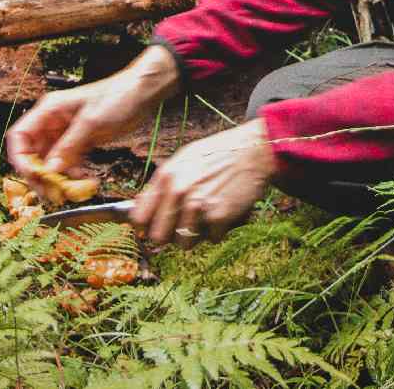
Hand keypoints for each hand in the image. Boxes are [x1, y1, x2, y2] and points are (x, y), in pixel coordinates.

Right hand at [6, 45, 180, 186]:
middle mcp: (53, 123)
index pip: (20, 137)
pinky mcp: (81, 142)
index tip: (34, 176)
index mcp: (49, 110)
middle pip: (33, 155)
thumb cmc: (118, 96)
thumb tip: (49, 171)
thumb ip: (69, 146)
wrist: (143, 92)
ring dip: (58, 179)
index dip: (21, 159)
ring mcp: (67, 134)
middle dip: (41, 176)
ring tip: (72, 192)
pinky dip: (73, 175)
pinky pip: (68, 164)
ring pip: (51, 163)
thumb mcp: (92, 121)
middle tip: (54, 193)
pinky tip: (85, 181)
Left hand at [131, 119, 276, 247]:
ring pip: (184, 243)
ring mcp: (198, 204)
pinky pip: (212, 238)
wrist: (254, 150)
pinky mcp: (219, 215)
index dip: (145, 227)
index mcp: (167, 176)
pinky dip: (220, 230)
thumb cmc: (219, 153)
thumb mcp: (184, 159)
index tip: (154, 227)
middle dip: (170, 235)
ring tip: (207, 215)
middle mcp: (179, 190)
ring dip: (197, 234)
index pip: (139, 218)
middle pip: (159, 237)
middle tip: (185, 224)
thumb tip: (139, 210)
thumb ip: (162, 184)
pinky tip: (225, 210)